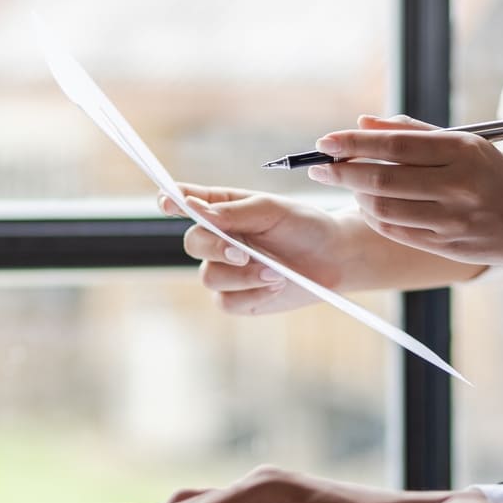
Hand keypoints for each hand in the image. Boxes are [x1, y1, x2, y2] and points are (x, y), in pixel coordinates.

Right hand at [165, 183, 353, 314]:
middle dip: (215, 248)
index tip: (168, 201)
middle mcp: (218, 239)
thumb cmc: (303, 226)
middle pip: (193, 243)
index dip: (172, 201)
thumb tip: (196, 210)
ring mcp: (225, 270)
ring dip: (242, 276)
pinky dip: (251, 294)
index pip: (186, 202)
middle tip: (242, 252)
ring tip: (276, 271)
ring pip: (210, 277)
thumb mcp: (272, 211)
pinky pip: (226, 301)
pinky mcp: (236, 298)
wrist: (333, 259)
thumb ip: (234, 212)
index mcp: (222, 208)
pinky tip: (275, 285)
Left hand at [306, 115, 502, 267]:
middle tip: (317, 166)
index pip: (395, 145)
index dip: (354, 144)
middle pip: (382, 178)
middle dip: (341, 172)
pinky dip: (372, 216)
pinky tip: (366, 204)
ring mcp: (452, 220)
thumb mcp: (464, 144)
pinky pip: (395, 231)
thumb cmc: (494, 175)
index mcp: (462, 151)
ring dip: (355, 195)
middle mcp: (457, 186)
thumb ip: (412, 132)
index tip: (325, 142)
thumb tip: (362, 123)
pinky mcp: (446, 246)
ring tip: (346, 183)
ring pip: (383, 208)